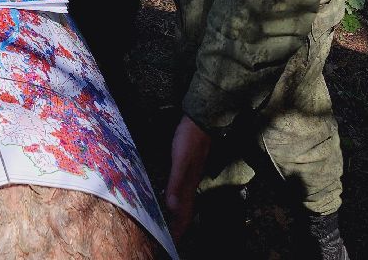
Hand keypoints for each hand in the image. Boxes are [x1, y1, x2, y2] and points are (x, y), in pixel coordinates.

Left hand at [165, 114, 211, 241]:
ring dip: (176, 216)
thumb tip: (171, 207)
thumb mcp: (180, 160)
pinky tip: (169, 200)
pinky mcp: (187, 170)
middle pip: (185, 213)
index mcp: (189, 186)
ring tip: (168, 226)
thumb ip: (176, 182)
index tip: (170, 246)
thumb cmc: (189, 139)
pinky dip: (175, 201)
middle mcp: (191, 185)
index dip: (178, 231)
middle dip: (177, 228)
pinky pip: (180, 192)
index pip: (184, 215)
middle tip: (168, 241)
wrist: (200, 121)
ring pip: (184, 203)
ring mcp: (190, 177)